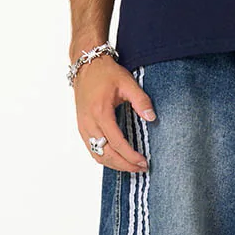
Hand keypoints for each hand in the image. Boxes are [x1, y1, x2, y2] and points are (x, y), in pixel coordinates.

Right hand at [74, 57, 155, 172]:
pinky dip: (104, 158)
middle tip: (141, 168)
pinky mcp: (81, 127)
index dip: (130, 156)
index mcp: (100, 113)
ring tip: (131, 167)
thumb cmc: (106, 73)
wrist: (86, 65)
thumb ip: (141, 101)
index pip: (116, 143)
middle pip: (106, 154)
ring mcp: (83, 126)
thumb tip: (152, 118)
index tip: (143, 162)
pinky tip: (117, 159)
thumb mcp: (127, 83)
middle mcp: (88, 123)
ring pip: (97, 155)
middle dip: (124, 165)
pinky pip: (91, 149)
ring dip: (114, 165)